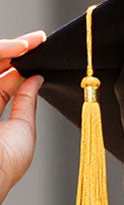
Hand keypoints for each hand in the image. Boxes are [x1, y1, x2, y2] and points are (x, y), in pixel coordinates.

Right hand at [0, 34, 45, 204]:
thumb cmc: (4, 165)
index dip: (18, 64)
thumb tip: (36, 79)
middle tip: (37, 40)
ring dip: (5, 49)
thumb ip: (26, 102)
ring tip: (28, 44)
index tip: (38, 50)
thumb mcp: (22, 130)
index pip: (2, 81)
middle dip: (14, 50)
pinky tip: (14, 50)